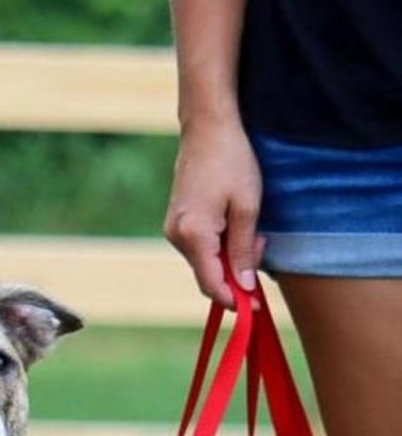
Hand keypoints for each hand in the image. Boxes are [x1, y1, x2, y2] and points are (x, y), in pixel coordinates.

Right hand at [163, 115, 264, 309]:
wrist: (207, 128)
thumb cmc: (232, 161)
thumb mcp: (248, 207)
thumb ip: (244, 250)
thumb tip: (244, 287)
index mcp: (193, 235)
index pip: (211, 284)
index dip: (234, 299)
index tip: (255, 307)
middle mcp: (176, 236)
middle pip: (207, 275)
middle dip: (236, 273)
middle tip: (262, 244)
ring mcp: (173, 229)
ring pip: (204, 261)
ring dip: (230, 256)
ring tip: (252, 228)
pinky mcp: (177, 222)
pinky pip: (199, 247)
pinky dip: (219, 245)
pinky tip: (235, 224)